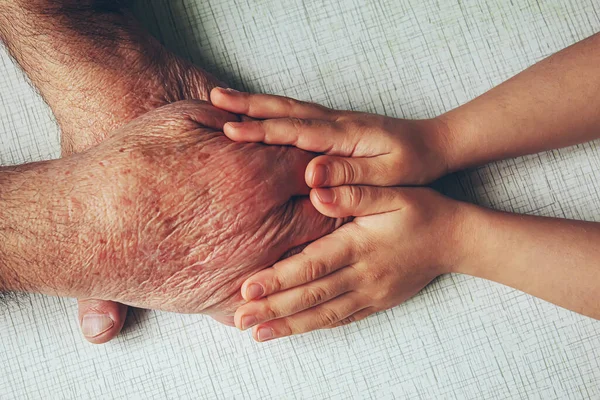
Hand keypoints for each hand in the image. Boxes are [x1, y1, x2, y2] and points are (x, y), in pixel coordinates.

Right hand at [0, 101, 339, 322]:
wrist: (86, 222)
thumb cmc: (130, 164)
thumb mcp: (183, 120)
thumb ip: (232, 125)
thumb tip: (256, 128)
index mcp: (258, 176)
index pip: (316, 171)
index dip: (324, 167)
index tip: (328, 168)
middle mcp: (263, 224)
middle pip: (324, 218)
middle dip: (332, 208)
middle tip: (333, 204)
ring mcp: (247, 266)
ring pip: (304, 259)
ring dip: (316, 248)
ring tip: (315, 240)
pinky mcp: (222, 298)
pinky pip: (269, 296)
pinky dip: (279, 286)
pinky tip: (279, 276)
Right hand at [210, 88, 452, 186]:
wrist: (434, 144)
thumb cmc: (413, 164)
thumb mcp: (388, 175)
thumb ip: (351, 175)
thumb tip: (312, 176)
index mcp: (345, 134)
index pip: (295, 131)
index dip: (261, 130)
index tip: (230, 129)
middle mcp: (336, 122)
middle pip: (285, 110)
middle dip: (248, 105)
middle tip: (214, 99)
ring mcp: (334, 121)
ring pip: (288, 108)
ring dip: (256, 103)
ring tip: (224, 99)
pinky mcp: (335, 126)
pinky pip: (297, 114)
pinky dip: (273, 110)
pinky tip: (260, 112)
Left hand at [232, 186, 465, 340]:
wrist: (455, 240)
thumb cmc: (421, 210)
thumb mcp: (391, 191)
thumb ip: (354, 192)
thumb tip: (318, 189)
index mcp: (359, 245)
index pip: (312, 266)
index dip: (278, 278)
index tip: (247, 288)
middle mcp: (362, 275)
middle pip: (311, 296)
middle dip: (273, 309)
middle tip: (240, 320)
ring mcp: (370, 293)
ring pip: (323, 314)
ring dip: (289, 325)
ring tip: (257, 334)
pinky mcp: (376, 302)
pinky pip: (342, 319)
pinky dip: (315, 326)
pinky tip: (294, 331)